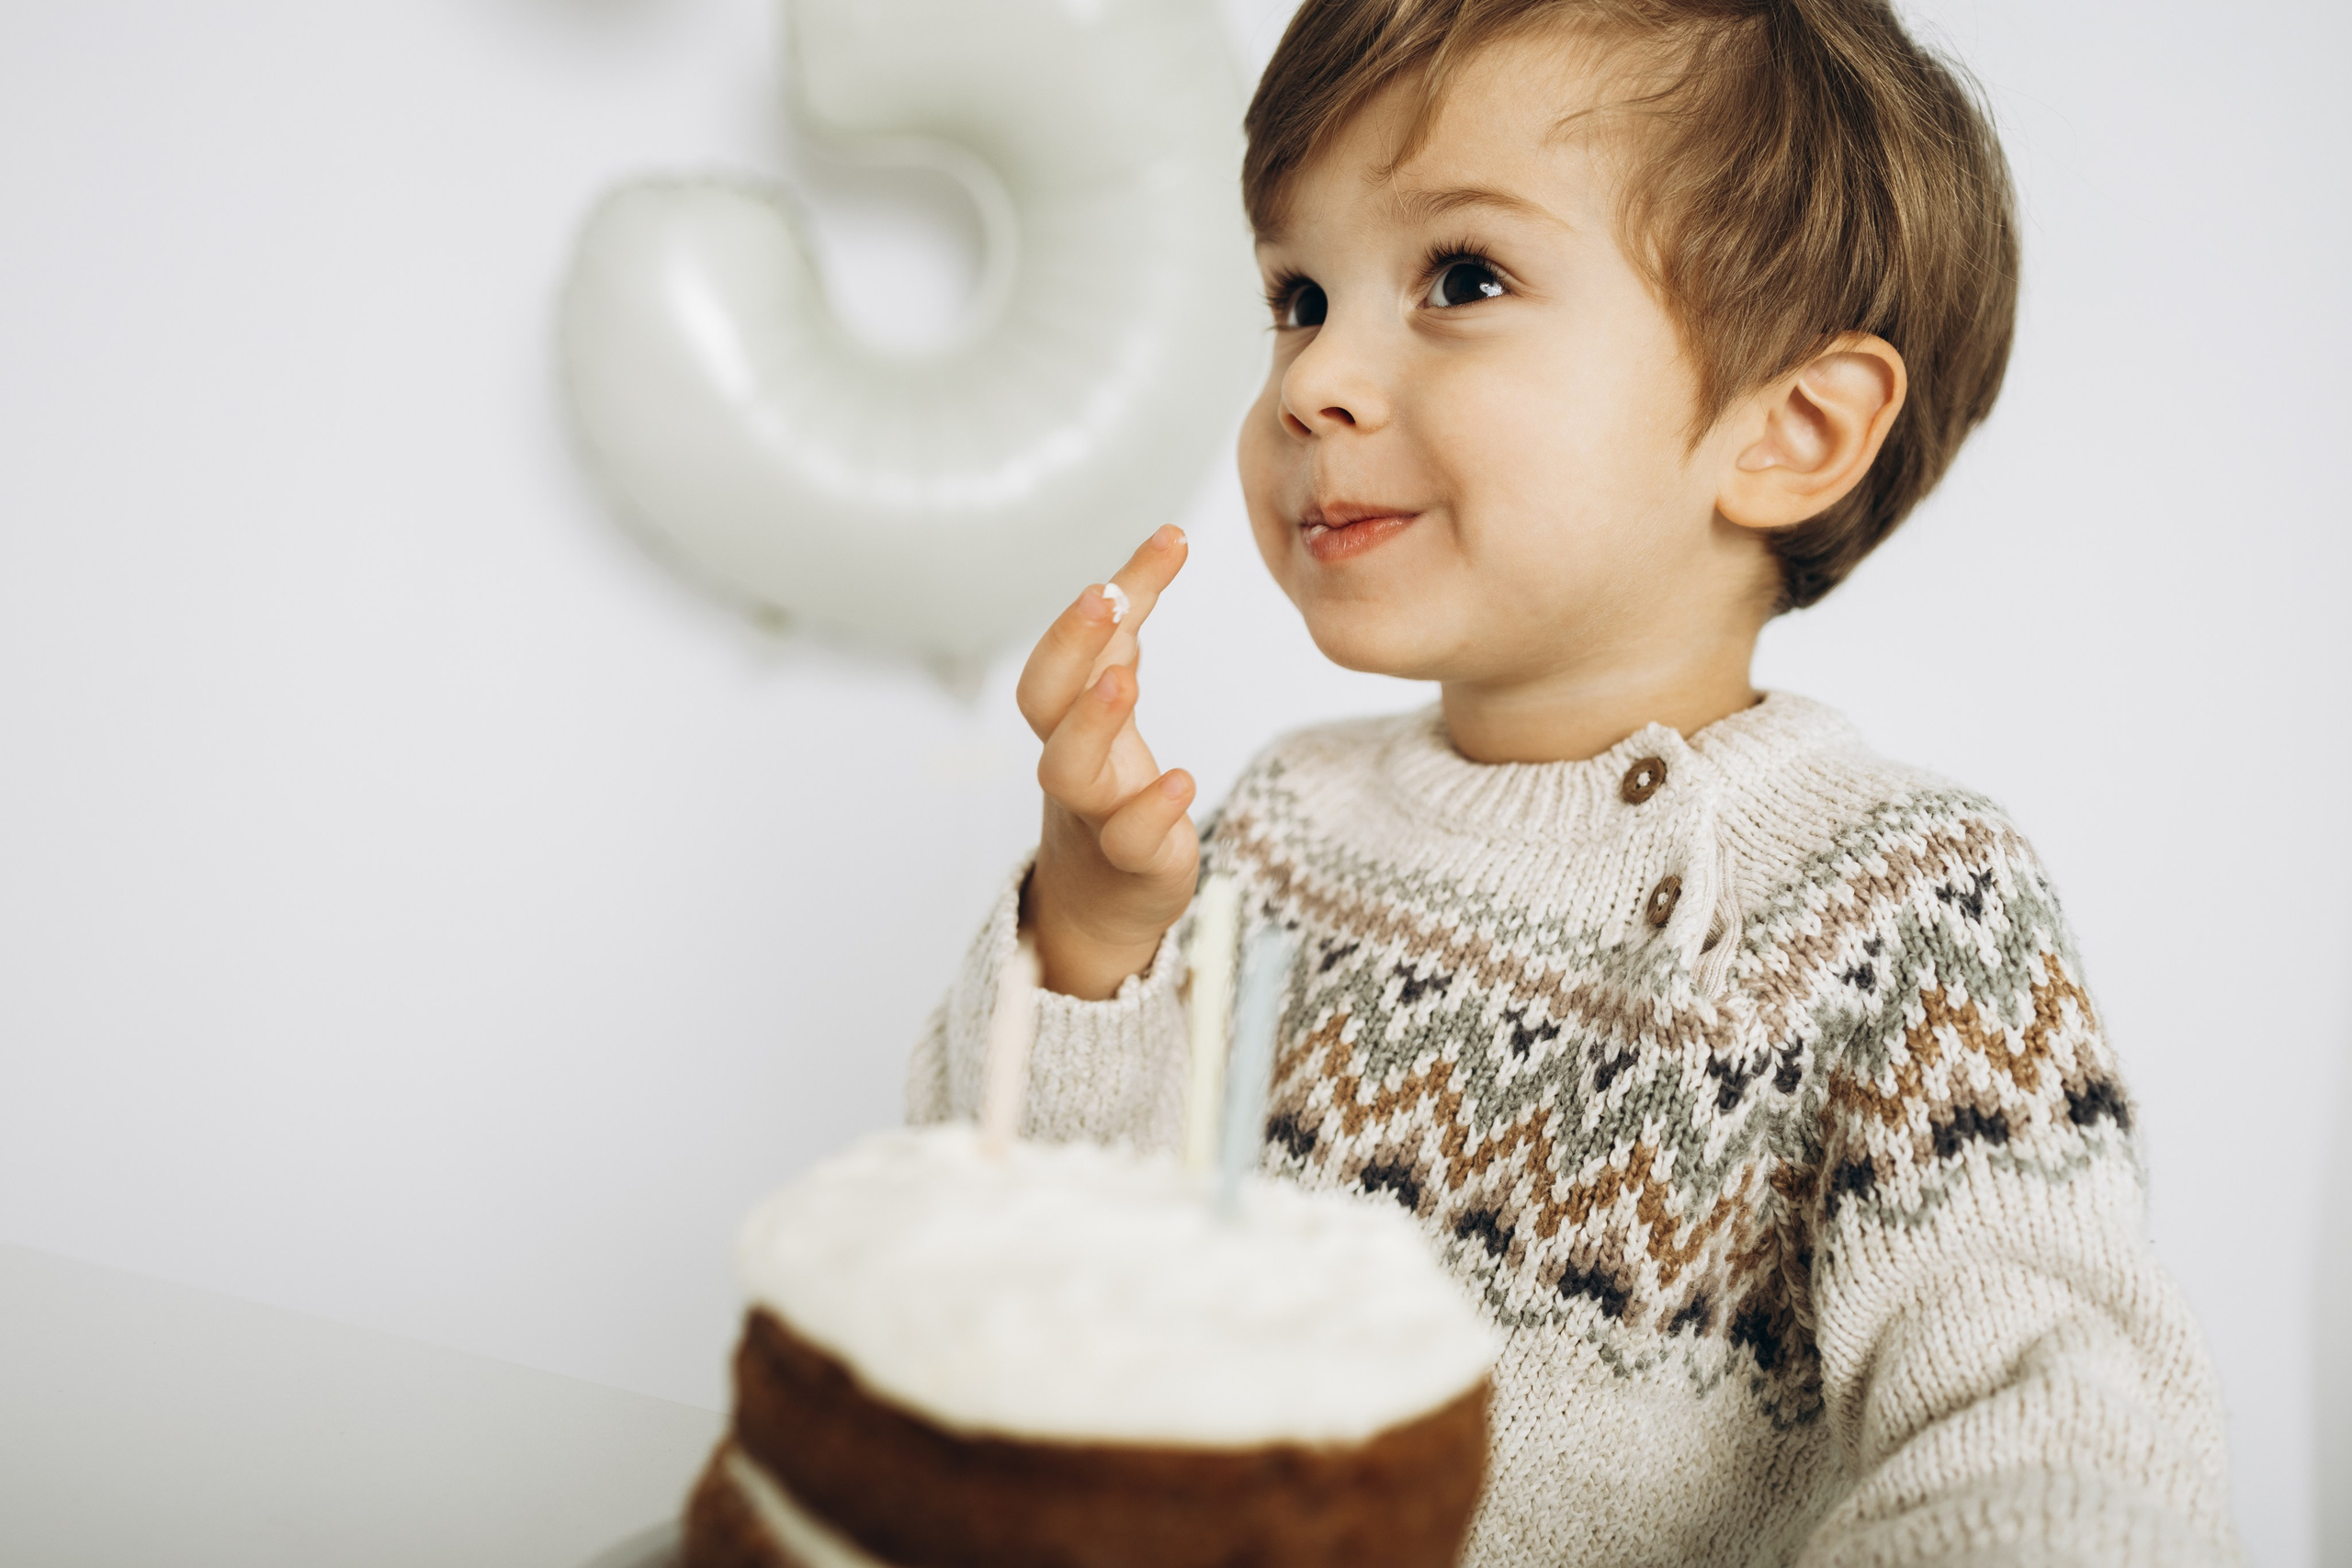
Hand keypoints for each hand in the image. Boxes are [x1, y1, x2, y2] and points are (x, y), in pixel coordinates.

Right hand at [1015, 526, 1196, 998]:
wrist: (1101, 900)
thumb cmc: (1109, 791)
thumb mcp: (1114, 705)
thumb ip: (1125, 640)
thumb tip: (1150, 554)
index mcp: (1068, 715)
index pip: (1071, 645)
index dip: (1108, 593)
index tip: (1171, 537)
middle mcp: (1072, 757)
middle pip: (1042, 697)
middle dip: (1070, 643)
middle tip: (1106, 595)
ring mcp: (1096, 810)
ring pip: (1068, 769)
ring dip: (1092, 720)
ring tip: (1125, 680)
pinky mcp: (1131, 861)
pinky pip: (1129, 839)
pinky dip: (1151, 811)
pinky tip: (1182, 782)